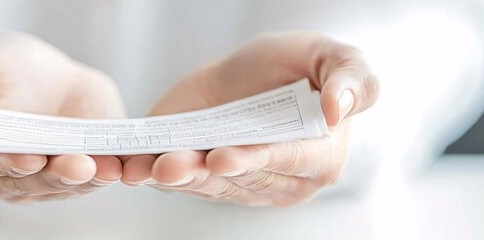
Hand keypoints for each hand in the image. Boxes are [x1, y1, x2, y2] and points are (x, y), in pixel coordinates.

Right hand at [0, 34, 125, 201]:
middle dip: (53, 176)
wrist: (35, 71)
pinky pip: (85, 181)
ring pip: (58, 187)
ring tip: (103, 167)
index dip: (6, 163)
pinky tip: (115, 166)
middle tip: (79, 165)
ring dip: (83, 180)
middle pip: (25, 183)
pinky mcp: (68, 177)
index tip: (31, 158)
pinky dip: (101, 174)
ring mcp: (33, 182)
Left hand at [120, 31, 379, 205]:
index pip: (283, 161)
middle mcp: (277, 180)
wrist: (250, 70)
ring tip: (149, 168)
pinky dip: (152, 173)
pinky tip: (131, 168)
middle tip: (171, 165)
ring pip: (203, 183)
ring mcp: (237, 182)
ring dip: (173, 177)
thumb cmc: (300, 64)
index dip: (253, 160)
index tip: (223, 158)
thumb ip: (352, 81)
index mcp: (318, 158)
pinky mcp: (201, 175)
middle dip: (201, 172)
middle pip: (236, 177)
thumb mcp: (334, 58)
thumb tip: (340, 112)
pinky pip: (178, 179)